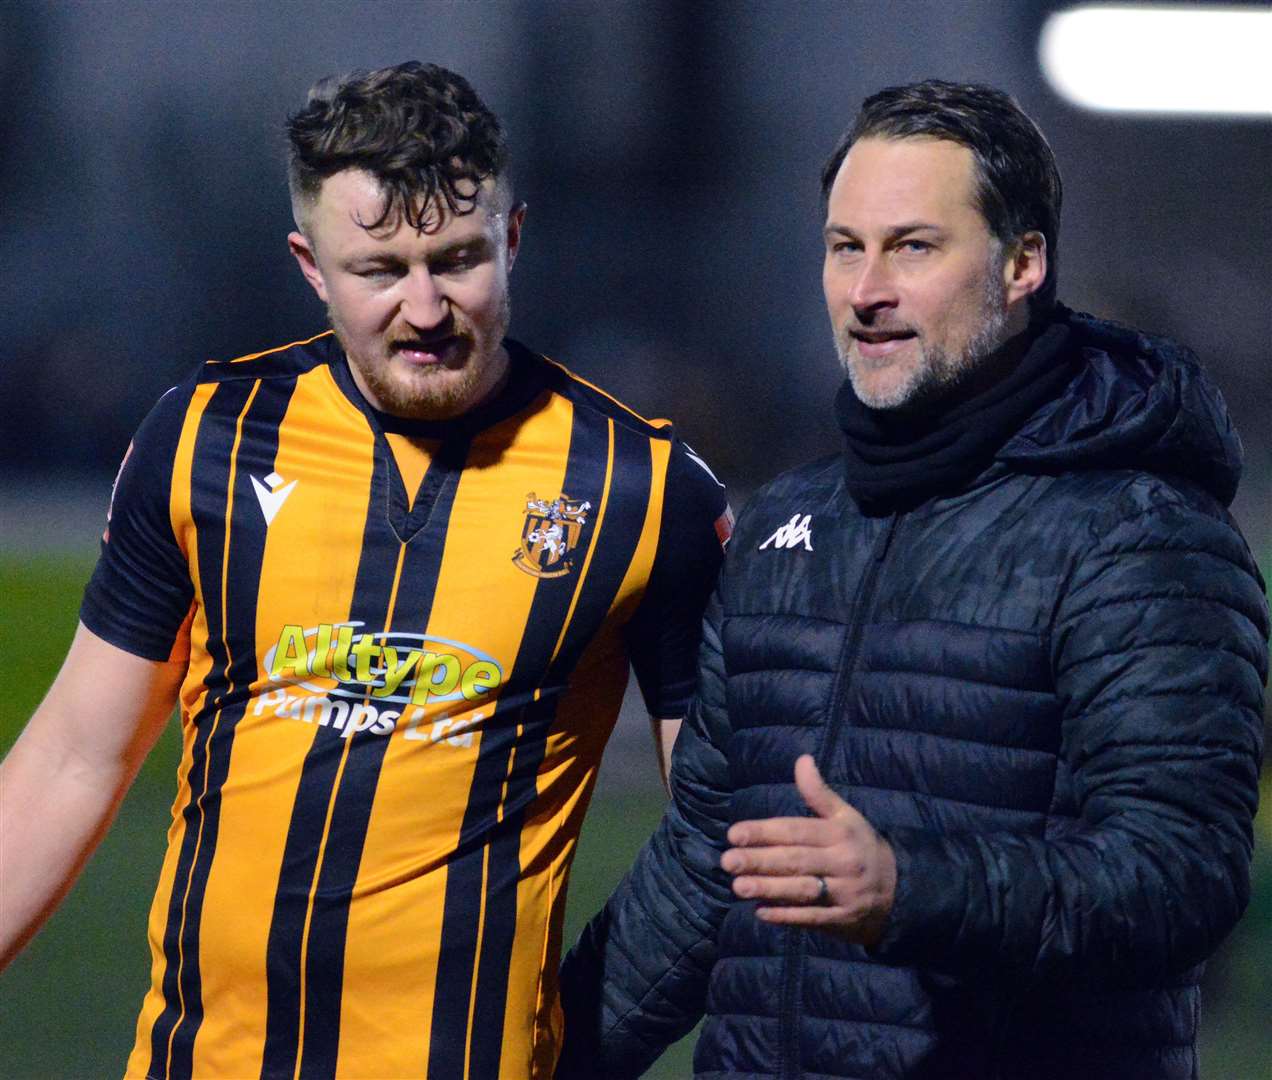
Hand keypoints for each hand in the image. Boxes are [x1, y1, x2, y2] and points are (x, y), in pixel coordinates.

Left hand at [720, 754, 895, 945]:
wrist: (899, 890)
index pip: (796, 830)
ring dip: (769, 889)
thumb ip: (819, 792)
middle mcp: (842, 861)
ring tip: (738, 887)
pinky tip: (760, 912)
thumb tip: (802, 760)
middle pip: (795, 860)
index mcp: (840, 833)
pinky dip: (786, 916)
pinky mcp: (843, 919)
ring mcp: (844, 892)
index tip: (734, 834)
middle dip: (760, 861)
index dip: (764, 832)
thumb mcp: (846, 816)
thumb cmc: (860, 847)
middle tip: (727, 861)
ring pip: (802, 890)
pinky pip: (812, 918)